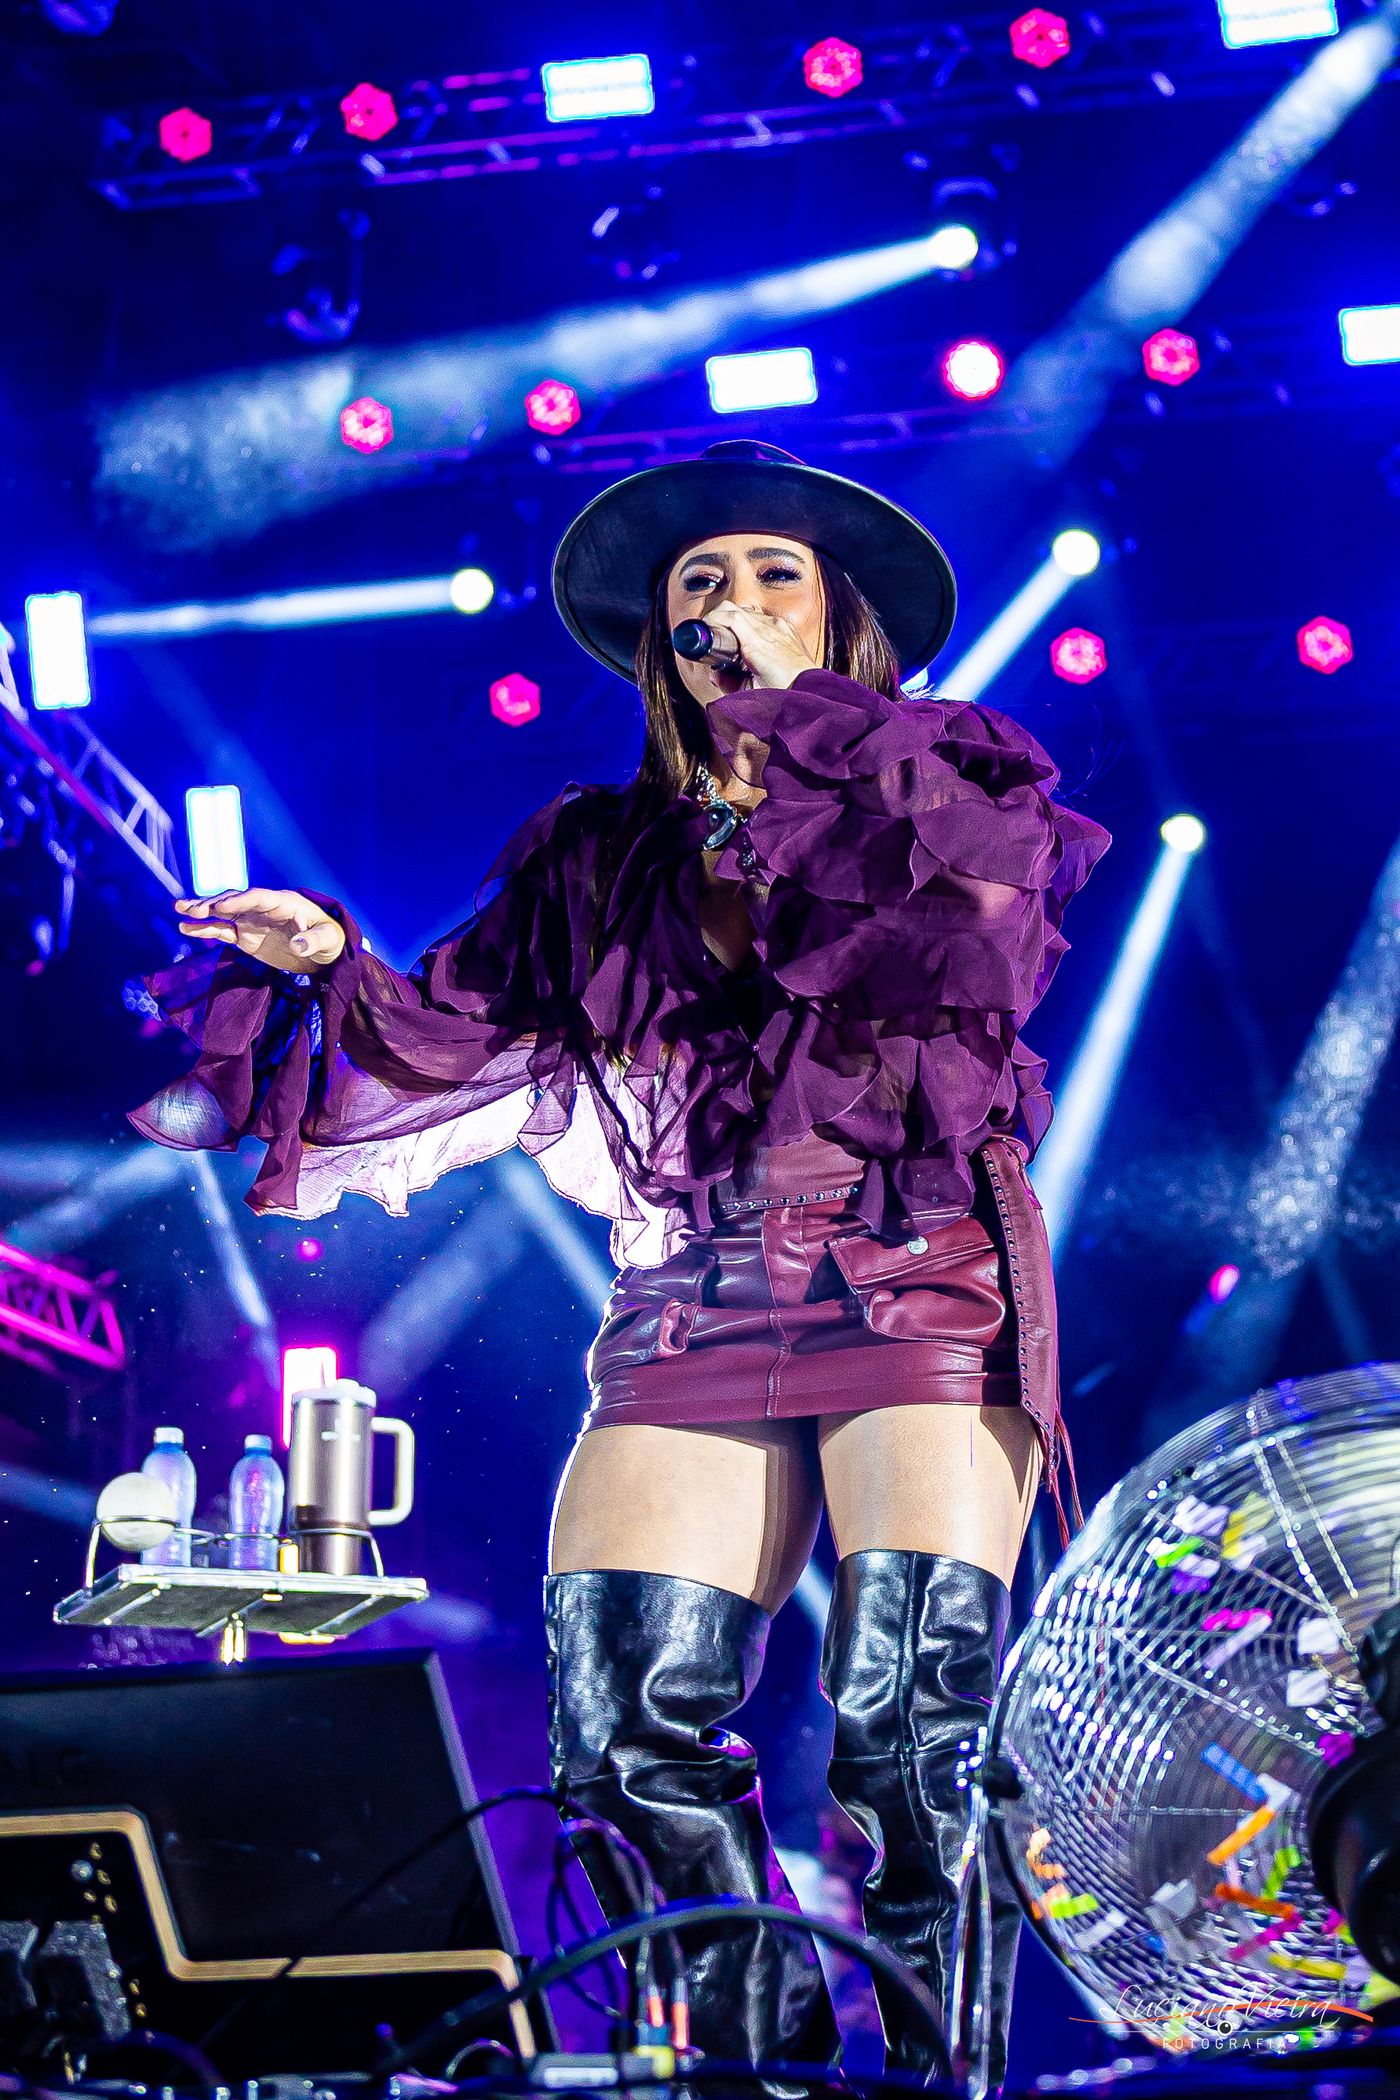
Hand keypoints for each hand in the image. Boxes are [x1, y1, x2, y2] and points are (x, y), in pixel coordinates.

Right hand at [174, 888, 345, 974]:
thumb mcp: (328, 940)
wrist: (323, 951)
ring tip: (180, 910)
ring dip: (202, 911)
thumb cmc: (329, 940)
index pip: (258, 897)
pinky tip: (185, 928)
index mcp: (284, 902)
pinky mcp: (245, 936)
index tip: (221, 906)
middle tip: (191, 908)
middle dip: (213, 903)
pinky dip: (204, 928)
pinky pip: (222, 930)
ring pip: (223, 912)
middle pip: (235, 900)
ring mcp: (252, 921)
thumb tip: (298, 945)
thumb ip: (313, 941)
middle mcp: (263, 907)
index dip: (240, 900)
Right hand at [706, 600, 818, 691]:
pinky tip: (751, 641)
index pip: (729, 615)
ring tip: (732, 641)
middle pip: (735, 609)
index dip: (711, 618)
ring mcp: (779, 626)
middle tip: (713, 636)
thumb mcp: (748, 693)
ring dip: (735, 621)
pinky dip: (751, 624)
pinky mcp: (786, 627)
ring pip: (748, 611)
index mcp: (757, 645)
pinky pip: (762, 617)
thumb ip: (727, 682)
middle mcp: (769, 630)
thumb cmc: (783, 694)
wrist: (811, 691)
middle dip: (719, 620)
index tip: (703, 629)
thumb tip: (714, 674)